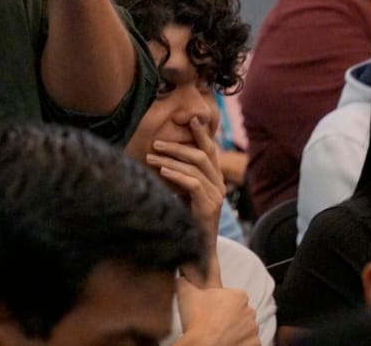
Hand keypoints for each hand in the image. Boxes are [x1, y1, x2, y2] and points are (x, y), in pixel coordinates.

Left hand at [147, 117, 226, 282]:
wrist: (196, 253)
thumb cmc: (185, 222)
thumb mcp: (182, 194)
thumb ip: (180, 176)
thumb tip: (162, 156)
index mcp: (215, 180)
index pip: (210, 151)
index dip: (202, 134)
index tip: (191, 118)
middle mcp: (219, 185)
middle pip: (203, 155)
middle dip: (179, 145)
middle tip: (157, 142)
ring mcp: (216, 196)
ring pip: (196, 167)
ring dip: (171, 159)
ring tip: (151, 155)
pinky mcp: (209, 207)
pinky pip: (193, 184)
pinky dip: (176, 174)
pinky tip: (162, 170)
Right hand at [175, 277, 258, 345]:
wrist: (203, 344)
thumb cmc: (198, 320)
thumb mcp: (186, 293)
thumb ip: (185, 281)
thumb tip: (182, 279)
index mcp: (238, 296)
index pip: (232, 294)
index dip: (220, 300)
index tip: (212, 306)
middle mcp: (249, 311)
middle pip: (240, 311)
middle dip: (229, 314)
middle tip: (213, 319)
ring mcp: (253, 329)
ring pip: (245, 327)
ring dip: (235, 329)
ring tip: (218, 332)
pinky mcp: (254, 344)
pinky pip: (248, 342)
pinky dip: (240, 342)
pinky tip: (226, 341)